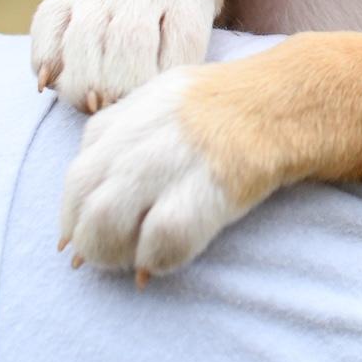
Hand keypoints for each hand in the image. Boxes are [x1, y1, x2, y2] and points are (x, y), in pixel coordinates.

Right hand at [29, 0, 215, 110]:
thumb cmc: (177, 16)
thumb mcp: (195, 31)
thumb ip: (179, 64)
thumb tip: (140, 106)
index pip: (180, 41)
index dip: (161, 81)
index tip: (144, 102)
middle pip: (129, 40)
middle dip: (117, 86)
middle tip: (111, 108)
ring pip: (87, 33)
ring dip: (82, 79)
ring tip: (86, 103)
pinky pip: (48, 21)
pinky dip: (45, 56)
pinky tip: (52, 81)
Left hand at [58, 65, 250, 279]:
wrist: (286, 102)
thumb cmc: (227, 107)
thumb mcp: (164, 100)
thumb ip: (126, 137)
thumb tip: (94, 197)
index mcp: (127, 114)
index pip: (77, 175)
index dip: (75, 214)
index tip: (86, 235)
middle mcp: (138, 135)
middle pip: (80, 198)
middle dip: (85, 237)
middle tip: (107, 255)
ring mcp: (168, 161)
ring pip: (103, 224)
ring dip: (110, 253)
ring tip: (133, 261)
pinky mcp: (202, 190)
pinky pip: (158, 242)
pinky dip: (156, 259)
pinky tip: (169, 256)